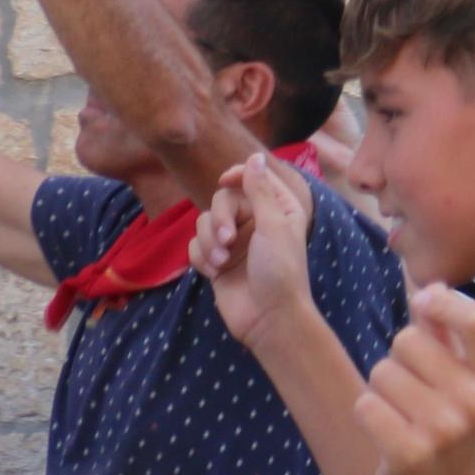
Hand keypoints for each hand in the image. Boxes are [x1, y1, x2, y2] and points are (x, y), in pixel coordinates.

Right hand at [194, 150, 315, 340]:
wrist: (268, 318)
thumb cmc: (280, 271)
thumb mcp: (273, 226)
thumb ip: (260, 191)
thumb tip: (255, 156)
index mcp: (278, 209)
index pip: (252, 178)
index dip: (237, 176)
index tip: (225, 181)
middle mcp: (256, 222)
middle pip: (221, 200)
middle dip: (219, 219)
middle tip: (228, 241)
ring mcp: (234, 242)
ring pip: (203, 223)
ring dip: (208, 242)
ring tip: (222, 264)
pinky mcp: (216, 260)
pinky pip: (195, 246)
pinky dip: (201, 258)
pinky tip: (214, 273)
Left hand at [357, 286, 474, 474]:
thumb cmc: (449, 433)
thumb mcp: (464, 385)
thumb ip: (449, 337)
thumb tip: (430, 288)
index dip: (442, 302)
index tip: (422, 304)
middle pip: (407, 340)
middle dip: (397, 360)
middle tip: (413, 395)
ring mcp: (446, 429)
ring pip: (381, 372)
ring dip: (380, 391)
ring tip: (401, 418)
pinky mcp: (410, 453)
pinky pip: (366, 405)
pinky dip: (366, 416)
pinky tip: (386, 435)